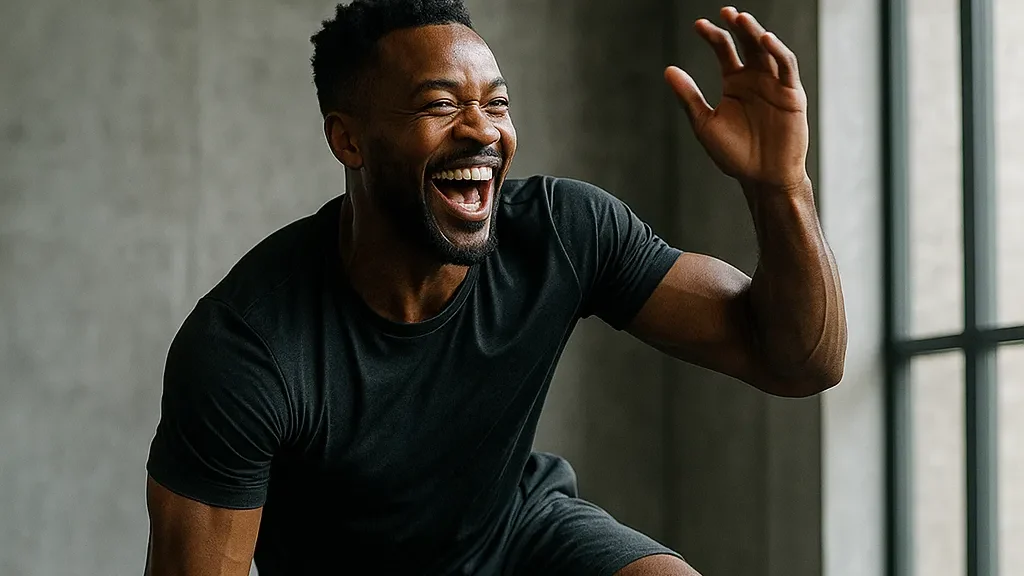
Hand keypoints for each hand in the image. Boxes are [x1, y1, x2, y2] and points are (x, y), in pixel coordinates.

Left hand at [666, 7, 808, 190]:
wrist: (762, 178)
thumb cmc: (735, 154)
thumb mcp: (705, 123)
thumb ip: (689, 97)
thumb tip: (668, 71)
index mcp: (735, 82)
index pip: (724, 50)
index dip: (712, 35)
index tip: (698, 25)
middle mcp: (755, 78)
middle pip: (747, 43)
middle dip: (737, 26)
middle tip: (725, 12)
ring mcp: (775, 84)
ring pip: (767, 50)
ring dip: (755, 33)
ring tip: (741, 20)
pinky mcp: (792, 94)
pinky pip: (786, 67)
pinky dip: (777, 51)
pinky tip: (765, 40)